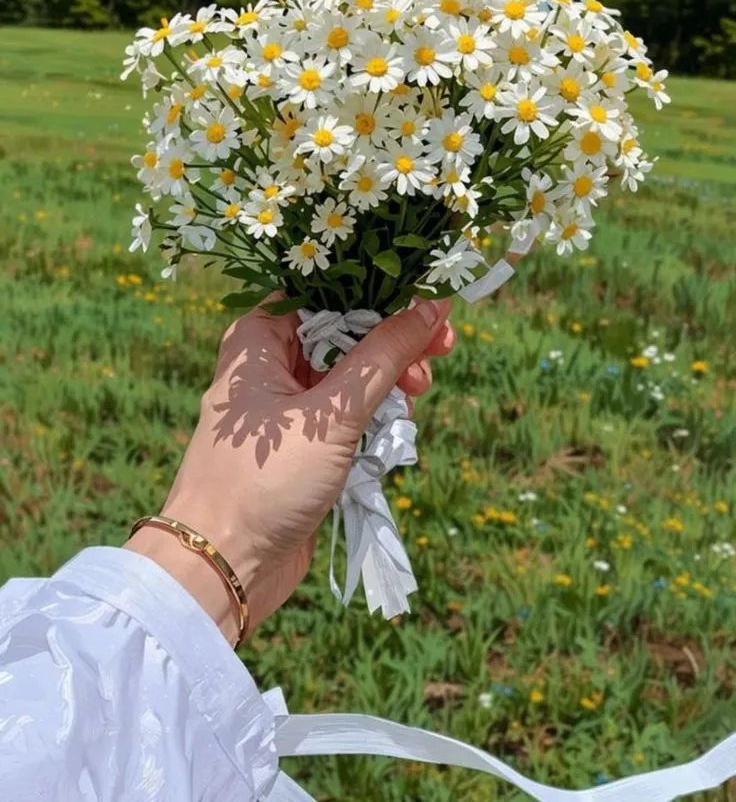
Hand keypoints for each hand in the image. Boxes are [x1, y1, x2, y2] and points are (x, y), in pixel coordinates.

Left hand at [126, 295, 453, 642]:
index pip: (328, 291)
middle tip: (442, 349)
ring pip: (352, 374)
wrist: (220, 568)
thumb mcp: (331, 415)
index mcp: (259, 337)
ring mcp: (286, 404)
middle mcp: (269, 362)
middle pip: (346, 331)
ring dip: (391, 383)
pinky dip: (375, 416)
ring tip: (416, 398)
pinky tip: (397, 428)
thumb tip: (433, 305)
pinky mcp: (302, 444)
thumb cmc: (264, 481)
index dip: (382, 293)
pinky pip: (348, 414)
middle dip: (395, 342)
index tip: (430, 302)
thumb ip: (384, 356)